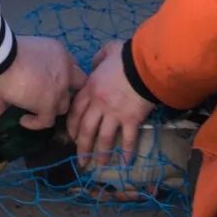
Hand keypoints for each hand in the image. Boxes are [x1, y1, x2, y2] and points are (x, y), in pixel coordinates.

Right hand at [0, 35, 86, 130]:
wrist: (1, 57)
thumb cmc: (8, 50)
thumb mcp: (28, 52)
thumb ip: (35, 66)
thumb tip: (31, 80)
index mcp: (61, 54)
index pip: (73, 70)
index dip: (65, 79)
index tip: (53, 85)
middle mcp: (66, 71)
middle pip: (75, 89)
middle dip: (64, 95)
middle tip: (49, 100)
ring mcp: (59, 88)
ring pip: (63, 107)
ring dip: (50, 109)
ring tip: (34, 111)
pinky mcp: (48, 104)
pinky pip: (47, 121)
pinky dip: (36, 123)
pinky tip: (24, 120)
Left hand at [67, 40, 152, 166]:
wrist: (145, 65)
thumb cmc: (126, 57)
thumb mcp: (106, 51)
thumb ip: (97, 59)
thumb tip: (94, 64)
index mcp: (90, 88)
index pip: (76, 111)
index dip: (72, 126)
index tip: (71, 136)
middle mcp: (99, 104)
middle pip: (86, 129)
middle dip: (82, 146)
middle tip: (81, 160)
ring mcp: (115, 113)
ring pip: (103, 138)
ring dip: (100, 153)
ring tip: (99, 164)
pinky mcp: (131, 119)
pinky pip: (127, 139)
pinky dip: (126, 152)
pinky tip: (124, 163)